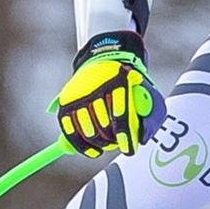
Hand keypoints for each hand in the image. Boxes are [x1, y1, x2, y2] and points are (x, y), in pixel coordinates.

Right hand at [53, 32, 161, 157]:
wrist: (103, 57)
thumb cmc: (125, 80)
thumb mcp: (138, 85)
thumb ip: (144, 108)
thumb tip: (142, 138)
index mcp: (117, 81)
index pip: (120, 115)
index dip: (125, 137)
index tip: (130, 150)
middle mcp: (95, 87)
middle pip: (103, 125)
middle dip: (113, 142)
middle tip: (118, 146)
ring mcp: (78, 95)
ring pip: (87, 131)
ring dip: (99, 144)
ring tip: (107, 147)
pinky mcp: (65, 103)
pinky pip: (71, 131)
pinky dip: (82, 146)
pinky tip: (93, 151)